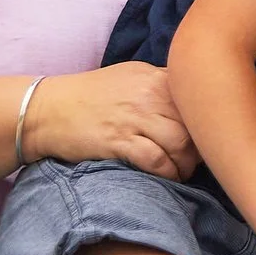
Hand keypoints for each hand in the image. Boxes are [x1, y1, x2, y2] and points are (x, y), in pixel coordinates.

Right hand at [22, 62, 196, 180]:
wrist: (47, 110)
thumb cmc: (90, 95)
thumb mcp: (130, 77)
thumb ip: (160, 84)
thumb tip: (192, 99)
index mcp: (155, 76)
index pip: (197, 97)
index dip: (208, 120)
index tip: (209, 135)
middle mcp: (149, 93)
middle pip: (194, 121)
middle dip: (202, 145)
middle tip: (200, 159)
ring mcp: (134, 117)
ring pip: (181, 142)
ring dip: (188, 162)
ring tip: (185, 171)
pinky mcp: (119, 141)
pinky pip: (157, 161)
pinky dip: (169, 173)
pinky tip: (169, 178)